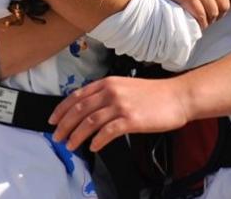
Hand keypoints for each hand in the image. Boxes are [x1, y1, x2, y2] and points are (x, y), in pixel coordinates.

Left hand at [49, 76, 189, 151]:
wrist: (177, 97)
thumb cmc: (154, 94)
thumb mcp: (125, 86)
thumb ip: (107, 94)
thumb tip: (88, 110)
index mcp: (108, 83)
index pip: (77, 96)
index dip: (61, 109)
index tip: (53, 120)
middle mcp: (111, 92)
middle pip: (79, 110)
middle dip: (64, 125)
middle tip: (57, 137)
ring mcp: (121, 105)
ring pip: (89, 122)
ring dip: (76, 136)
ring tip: (71, 145)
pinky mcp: (131, 120)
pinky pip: (107, 132)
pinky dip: (97, 141)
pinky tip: (94, 147)